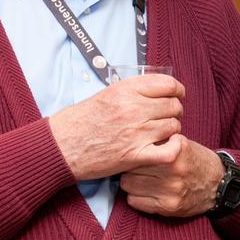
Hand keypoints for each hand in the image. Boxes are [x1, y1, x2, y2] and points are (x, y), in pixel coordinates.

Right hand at [48, 74, 184, 180]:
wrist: (62, 146)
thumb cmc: (81, 120)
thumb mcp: (106, 94)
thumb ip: (132, 90)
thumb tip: (156, 89)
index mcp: (126, 90)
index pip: (168, 84)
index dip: (177, 90)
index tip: (176, 95)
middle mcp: (133, 108)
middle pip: (174, 105)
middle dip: (174, 110)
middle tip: (168, 116)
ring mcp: (136, 132)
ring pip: (174, 126)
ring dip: (172, 129)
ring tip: (162, 132)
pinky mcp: (136, 155)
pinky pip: (170, 151)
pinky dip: (173, 148)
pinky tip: (167, 146)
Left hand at [120, 137, 221, 217]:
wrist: (218, 185)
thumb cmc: (196, 161)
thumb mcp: (182, 143)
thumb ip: (159, 142)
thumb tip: (129, 142)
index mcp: (176, 151)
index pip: (139, 150)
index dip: (134, 151)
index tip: (135, 152)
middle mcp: (173, 171)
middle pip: (131, 167)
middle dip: (130, 166)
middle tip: (136, 166)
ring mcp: (170, 191)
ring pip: (128, 185)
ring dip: (131, 181)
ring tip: (141, 178)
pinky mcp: (168, 207)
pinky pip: (134, 201)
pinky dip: (136, 196)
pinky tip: (146, 191)